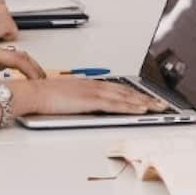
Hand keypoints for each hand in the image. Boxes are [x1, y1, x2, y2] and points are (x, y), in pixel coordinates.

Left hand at [0, 45, 46, 89]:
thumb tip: (11, 96)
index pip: (18, 59)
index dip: (31, 71)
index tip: (39, 81)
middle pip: (21, 55)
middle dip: (34, 68)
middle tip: (44, 81)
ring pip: (17, 57)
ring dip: (29, 67)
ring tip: (38, 79)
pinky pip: (11, 61)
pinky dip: (21, 68)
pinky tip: (25, 77)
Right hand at [18, 75, 168, 115]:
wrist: (33, 93)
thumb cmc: (44, 96)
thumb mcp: (67, 96)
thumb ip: (81, 100)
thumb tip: (89, 108)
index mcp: (89, 84)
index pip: (118, 88)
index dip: (135, 93)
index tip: (148, 98)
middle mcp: (95, 85)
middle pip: (127, 91)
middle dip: (146, 98)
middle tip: (162, 104)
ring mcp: (94, 92)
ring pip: (126, 97)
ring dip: (144, 102)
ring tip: (159, 108)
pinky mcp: (91, 101)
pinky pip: (116, 104)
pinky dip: (131, 106)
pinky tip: (142, 110)